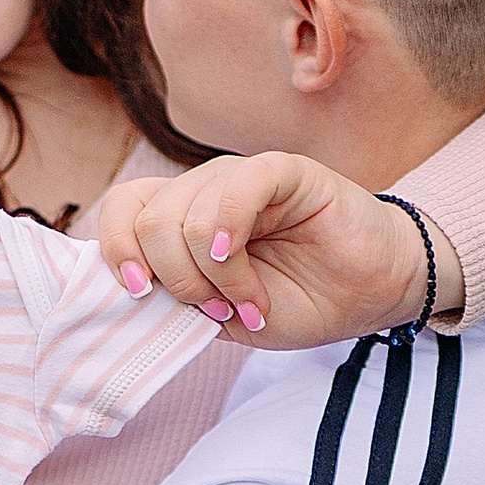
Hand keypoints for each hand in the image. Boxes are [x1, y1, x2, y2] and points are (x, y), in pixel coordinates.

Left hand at [95, 155, 466, 346]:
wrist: (370, 294)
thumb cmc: (298, 300)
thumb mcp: (222, 313)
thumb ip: (176, 299)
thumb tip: (131, 290)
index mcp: (181, 220)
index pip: (122, 210)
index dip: (115, 249)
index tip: (138, 293)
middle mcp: (204, 192)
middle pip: (149, 219)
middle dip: (176, 279)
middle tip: (217, 309)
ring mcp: (241, 178)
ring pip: (187, 213)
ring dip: (214, 276)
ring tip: (249, 302)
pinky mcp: (284, 171)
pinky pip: (239, 184)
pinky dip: (227, 227)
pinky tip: (235, 256)